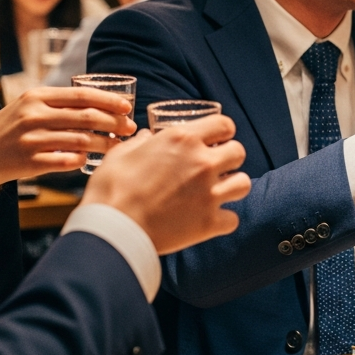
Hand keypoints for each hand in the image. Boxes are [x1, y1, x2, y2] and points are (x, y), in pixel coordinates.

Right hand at [0, 87, 136, 214]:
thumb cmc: (11, 128)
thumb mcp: (29, 106)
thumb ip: (59, 102)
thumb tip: (100, 100)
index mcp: (37, 97)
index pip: (81, 95)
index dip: (108, 100)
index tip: (127, 106)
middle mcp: (34, 116)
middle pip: (86, 117)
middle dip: (114, 123)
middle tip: (130, 128)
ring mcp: (32, 139)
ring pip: (81, 141)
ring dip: (105, 144)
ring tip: (118, 146)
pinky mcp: (30, 161)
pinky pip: (67, 161)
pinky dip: (82, 161)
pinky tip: (89, 160)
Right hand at [82, 115, 250, 254]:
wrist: (112, 230)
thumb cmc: (111, 189)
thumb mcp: (121, 154)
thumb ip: (140, 142)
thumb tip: (148, 136)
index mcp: (183, 139)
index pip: (224, 125)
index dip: (222, 132)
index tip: (215, 140)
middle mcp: (202, 163)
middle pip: (239, 152)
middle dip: (228, 158)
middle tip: (213, 167)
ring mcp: (209, 193)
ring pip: (243, 183)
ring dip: (231, 186)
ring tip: (215, 192)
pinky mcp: (210, 223)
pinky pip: (233, 218)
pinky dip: (222, 220)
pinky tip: (207, 219)